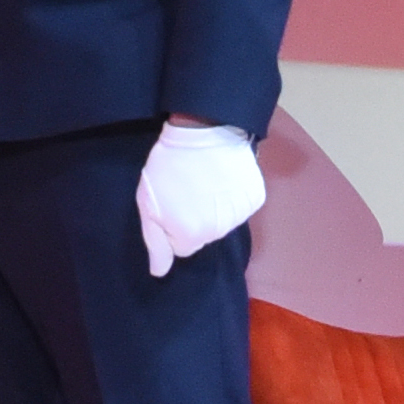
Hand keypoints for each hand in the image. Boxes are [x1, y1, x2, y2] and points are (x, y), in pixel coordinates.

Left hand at [136, 116, 269, 277]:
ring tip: (205, 181)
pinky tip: (224, 178)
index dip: (173, 226)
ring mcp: (240, 216)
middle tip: (187, 190)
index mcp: (190, 236)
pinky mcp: (256, 198)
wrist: (204, 130)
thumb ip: (155, 242)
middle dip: (194, 219)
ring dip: (214, 208)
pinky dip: (234, 196)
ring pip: (222, 223)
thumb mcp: (148, 203)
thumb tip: (160, 273)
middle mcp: (217, 233)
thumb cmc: (168, 165)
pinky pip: (241, 207)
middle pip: (203, 236)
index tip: (170, 204)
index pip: (181, 247)